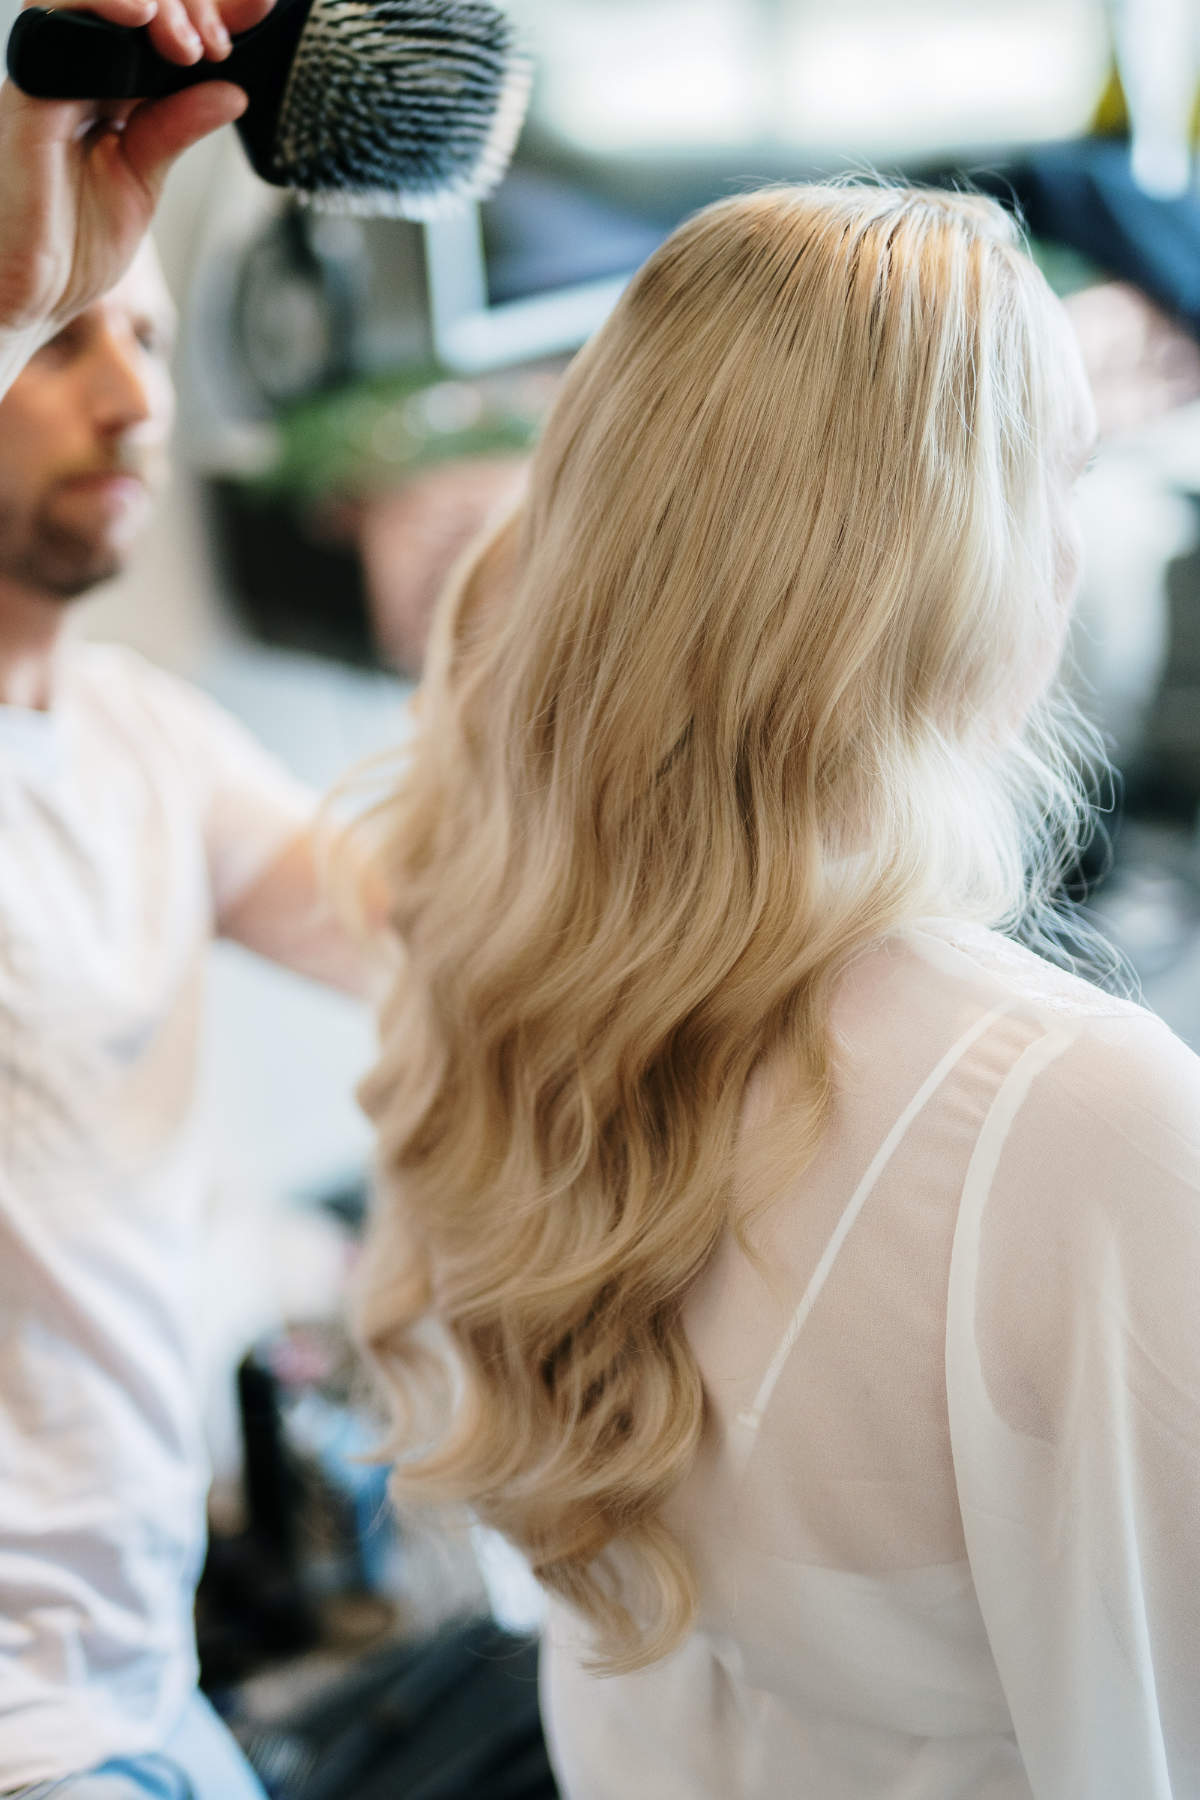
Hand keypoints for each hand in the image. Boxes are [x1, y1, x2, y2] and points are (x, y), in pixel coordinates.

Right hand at [0, 0, 273, 339]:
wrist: (24, 298)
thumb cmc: (69, 248)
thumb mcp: (142, 180)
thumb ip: (176, 129)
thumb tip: (231, 91)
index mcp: (105, 91)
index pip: (160, 28)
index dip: (208, 10)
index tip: (259, 11)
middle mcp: (74, 73)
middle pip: (137, 3)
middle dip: (192, 4)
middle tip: (224, 40)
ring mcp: (50, 78)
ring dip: (158, 4)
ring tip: (193, 42)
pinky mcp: (30, 93)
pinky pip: (58, 21)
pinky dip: (103, 6)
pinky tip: (143, 17)